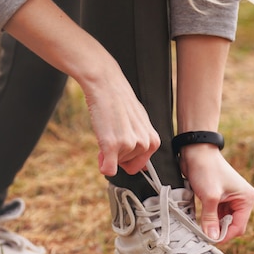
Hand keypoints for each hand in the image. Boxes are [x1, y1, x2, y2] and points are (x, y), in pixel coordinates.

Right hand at [2, 0, 159, 176]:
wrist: (105, 84)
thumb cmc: (120, 102)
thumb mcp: (139, 122)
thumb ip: (142, 143)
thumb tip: (142, 169)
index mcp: (153, 139)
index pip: (141, 165)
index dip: (128, 157)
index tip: (122, 142)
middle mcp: (144, 143)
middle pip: (128, 166)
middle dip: (118, 156)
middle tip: (112, 133)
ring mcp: (129, 145)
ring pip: (115, 165)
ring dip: (108, 152)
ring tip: (107, 129)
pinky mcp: (112, 145)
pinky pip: (108, 170)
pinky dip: (103, 166)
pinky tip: (101, 151)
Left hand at [179, 144, 253, 242]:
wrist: (196, 152)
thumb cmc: (206, 170)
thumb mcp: (209, 197)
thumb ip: (211, 219)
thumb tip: (213, 238)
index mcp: (247, 198)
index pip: (239, 226)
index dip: (225, 235)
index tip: (210, 240)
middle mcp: (242, 200)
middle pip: (233, 225)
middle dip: (220, 231)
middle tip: (204, 235)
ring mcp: (232, 199)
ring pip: (224, 221)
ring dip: (213, 225)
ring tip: (201, 227)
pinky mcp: (220, 198)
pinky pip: (217, 215)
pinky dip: (210, 220)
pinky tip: (201, 221)